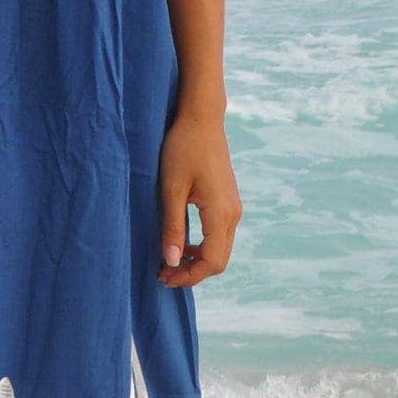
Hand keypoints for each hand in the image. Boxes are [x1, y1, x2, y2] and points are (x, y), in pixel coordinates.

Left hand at [157, 112, 241, 287]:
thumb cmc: (183, 149)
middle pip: (219, 261)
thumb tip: (170, 262)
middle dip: (192, 273)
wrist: (202, 119)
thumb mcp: (171, 190)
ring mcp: (234, 208)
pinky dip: (203, 247)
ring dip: (197, 261)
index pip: (211, 262)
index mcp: (220, 213)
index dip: (188, 276)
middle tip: (163, 275)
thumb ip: (173, 228)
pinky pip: (220, 236)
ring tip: (169, 261)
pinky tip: (182, 243)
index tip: (164, 277)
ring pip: (220, 250)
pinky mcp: (229, 202)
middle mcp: (233, 214)